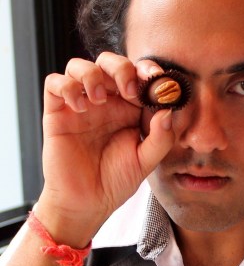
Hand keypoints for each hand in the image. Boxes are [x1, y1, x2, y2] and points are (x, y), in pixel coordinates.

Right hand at [35, 53, 174, 246]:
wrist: (86, 203)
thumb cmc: (116, 180)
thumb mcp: (146, 161)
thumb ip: (161, 137)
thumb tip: (168, 110)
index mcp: (130, 108)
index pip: (138, 75)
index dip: (148, 70)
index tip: (156, 79)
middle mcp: (106, 101)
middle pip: (110, 62)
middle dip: (121, 68)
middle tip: (128, 90)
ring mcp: (81, 104)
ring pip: (80, 65)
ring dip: (91, 74)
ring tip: (98, 99)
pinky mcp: (58, 112)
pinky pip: (55, 82)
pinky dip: (66, 86)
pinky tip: (79, 107)